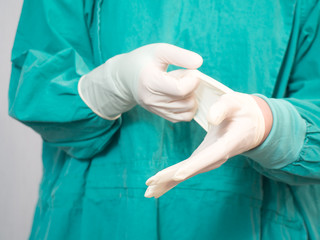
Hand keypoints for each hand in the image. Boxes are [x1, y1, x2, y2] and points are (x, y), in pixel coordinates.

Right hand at [78, 43, 202, 120]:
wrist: (125, 77)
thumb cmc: (143, 60)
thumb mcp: (160, 50)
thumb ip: (180, 55)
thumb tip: (199, 62)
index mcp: (150, 82)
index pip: (181, 90)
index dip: (193, 80)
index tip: (191, 71)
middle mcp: (152, 99)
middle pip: (186, 100)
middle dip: (193, 87)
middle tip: (184, 76)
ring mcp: (156, 109)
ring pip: (187, 111)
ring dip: (192, 97)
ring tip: (182, 85)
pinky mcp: (160, 114)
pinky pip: (183, 117)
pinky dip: (189, 107)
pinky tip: (183, 95)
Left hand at [145, 92, 271, 197]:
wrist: (254, 124)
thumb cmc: (243, 111)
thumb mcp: (236, 102)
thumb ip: (224, 108)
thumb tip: (211, 118)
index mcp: (227, 143)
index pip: (209, 156)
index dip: (193, 166)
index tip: (177, 176)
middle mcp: (218, 156)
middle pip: (193, 169)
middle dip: (171, 177)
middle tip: (150, 186)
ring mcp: (211, 159)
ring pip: (188, 172)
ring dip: (169, 182)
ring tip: (149, 191)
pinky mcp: (205, 158)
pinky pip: (188, 169)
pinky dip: (173, 177)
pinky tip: (160, 184)